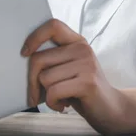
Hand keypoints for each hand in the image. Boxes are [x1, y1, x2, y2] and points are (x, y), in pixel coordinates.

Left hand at [22, 18, 125, 135]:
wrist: (111, 109)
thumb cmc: (82, 89)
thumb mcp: (69, 68)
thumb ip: (53, 59)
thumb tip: (24, 59)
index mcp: (77, 42)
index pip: (52, 26)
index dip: (34, 37)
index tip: (24, 53)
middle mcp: (82, 49)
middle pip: (39, 59)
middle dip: (32, 81)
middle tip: (35, 94)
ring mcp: (87, 64)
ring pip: (45, 78)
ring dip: (46, 95)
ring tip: (58, 99)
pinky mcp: (88, 82)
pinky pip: (54, 91)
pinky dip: (52, 103)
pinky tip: (62, 106)